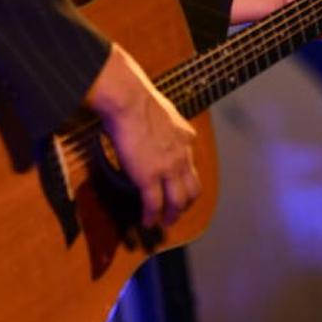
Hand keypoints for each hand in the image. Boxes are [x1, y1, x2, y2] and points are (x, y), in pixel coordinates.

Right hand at [85, 45, 199, 228]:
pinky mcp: (149, 177)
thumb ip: (168, 122)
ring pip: (177, 202)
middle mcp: (182, 156)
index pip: (192, 166)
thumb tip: (161, 121)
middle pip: (192, 189)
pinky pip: (153, 205)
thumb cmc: (138, 98)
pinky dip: (151, 216)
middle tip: (178, 211)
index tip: (181, 188)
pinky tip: (147, 222)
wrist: (130, 100)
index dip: (187, 181)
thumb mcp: (164, 110)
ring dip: (171, 215)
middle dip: (186, 204)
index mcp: (185, 138)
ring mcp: (167, 169)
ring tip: (165, 223)